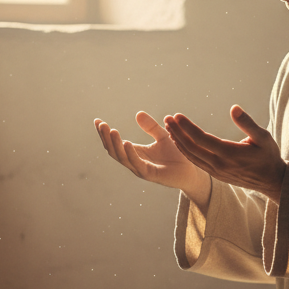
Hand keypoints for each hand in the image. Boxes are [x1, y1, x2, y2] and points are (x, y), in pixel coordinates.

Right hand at [94, 112, 210, 205]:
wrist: (191, 171)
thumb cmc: (177, 155)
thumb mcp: (163, 136)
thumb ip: (151, 127)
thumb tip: (138, 113)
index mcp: (134, 152)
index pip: (114, 143)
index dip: (105, 133)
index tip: (97, 121)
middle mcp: (134, 161)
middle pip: (114, 150)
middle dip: (106, 137)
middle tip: (101, 124)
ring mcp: (140, 169)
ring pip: (122, 158)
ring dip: (115, 144)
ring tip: (112, 131)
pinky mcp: (150, 174)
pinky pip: (136, 164)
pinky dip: (130, 153)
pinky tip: (126, 143)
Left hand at [164, 105, 285, 202]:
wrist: (272, 180)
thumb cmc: (269, 155)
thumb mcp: (263, 137)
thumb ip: (248, 123)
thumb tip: (234, 108)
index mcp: (230, 153)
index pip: (202, 138)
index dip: (187, 127)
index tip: (177, 115)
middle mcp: (220, 164)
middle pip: (192, 148)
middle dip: (177, 132)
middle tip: (167, 119)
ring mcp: (216, 172)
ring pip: (191, 157)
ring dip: (178, 142)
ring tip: (169, 128)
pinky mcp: (216, 175)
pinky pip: (196, 163)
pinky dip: (185, 151)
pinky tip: (179, 142)